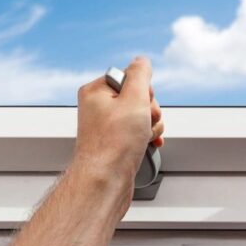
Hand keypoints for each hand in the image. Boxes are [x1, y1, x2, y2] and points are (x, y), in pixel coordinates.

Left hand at [72, 57, 163, 215]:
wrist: (105, 183)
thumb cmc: (114, 145)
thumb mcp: (134, 98)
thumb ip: (140, 74)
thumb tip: (142, 61)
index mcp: (95, 91)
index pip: (130, 77)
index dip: (143, 92)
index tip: (140, 105)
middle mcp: (97, 107)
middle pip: (137, 96)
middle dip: (149, 111)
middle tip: (143, 124)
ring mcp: (106, 126)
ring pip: (140, 116)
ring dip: (150, 126)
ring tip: (144, 138)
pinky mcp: (114, 143)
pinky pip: (137, 132)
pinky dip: (146, 138)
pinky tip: (147, 146)